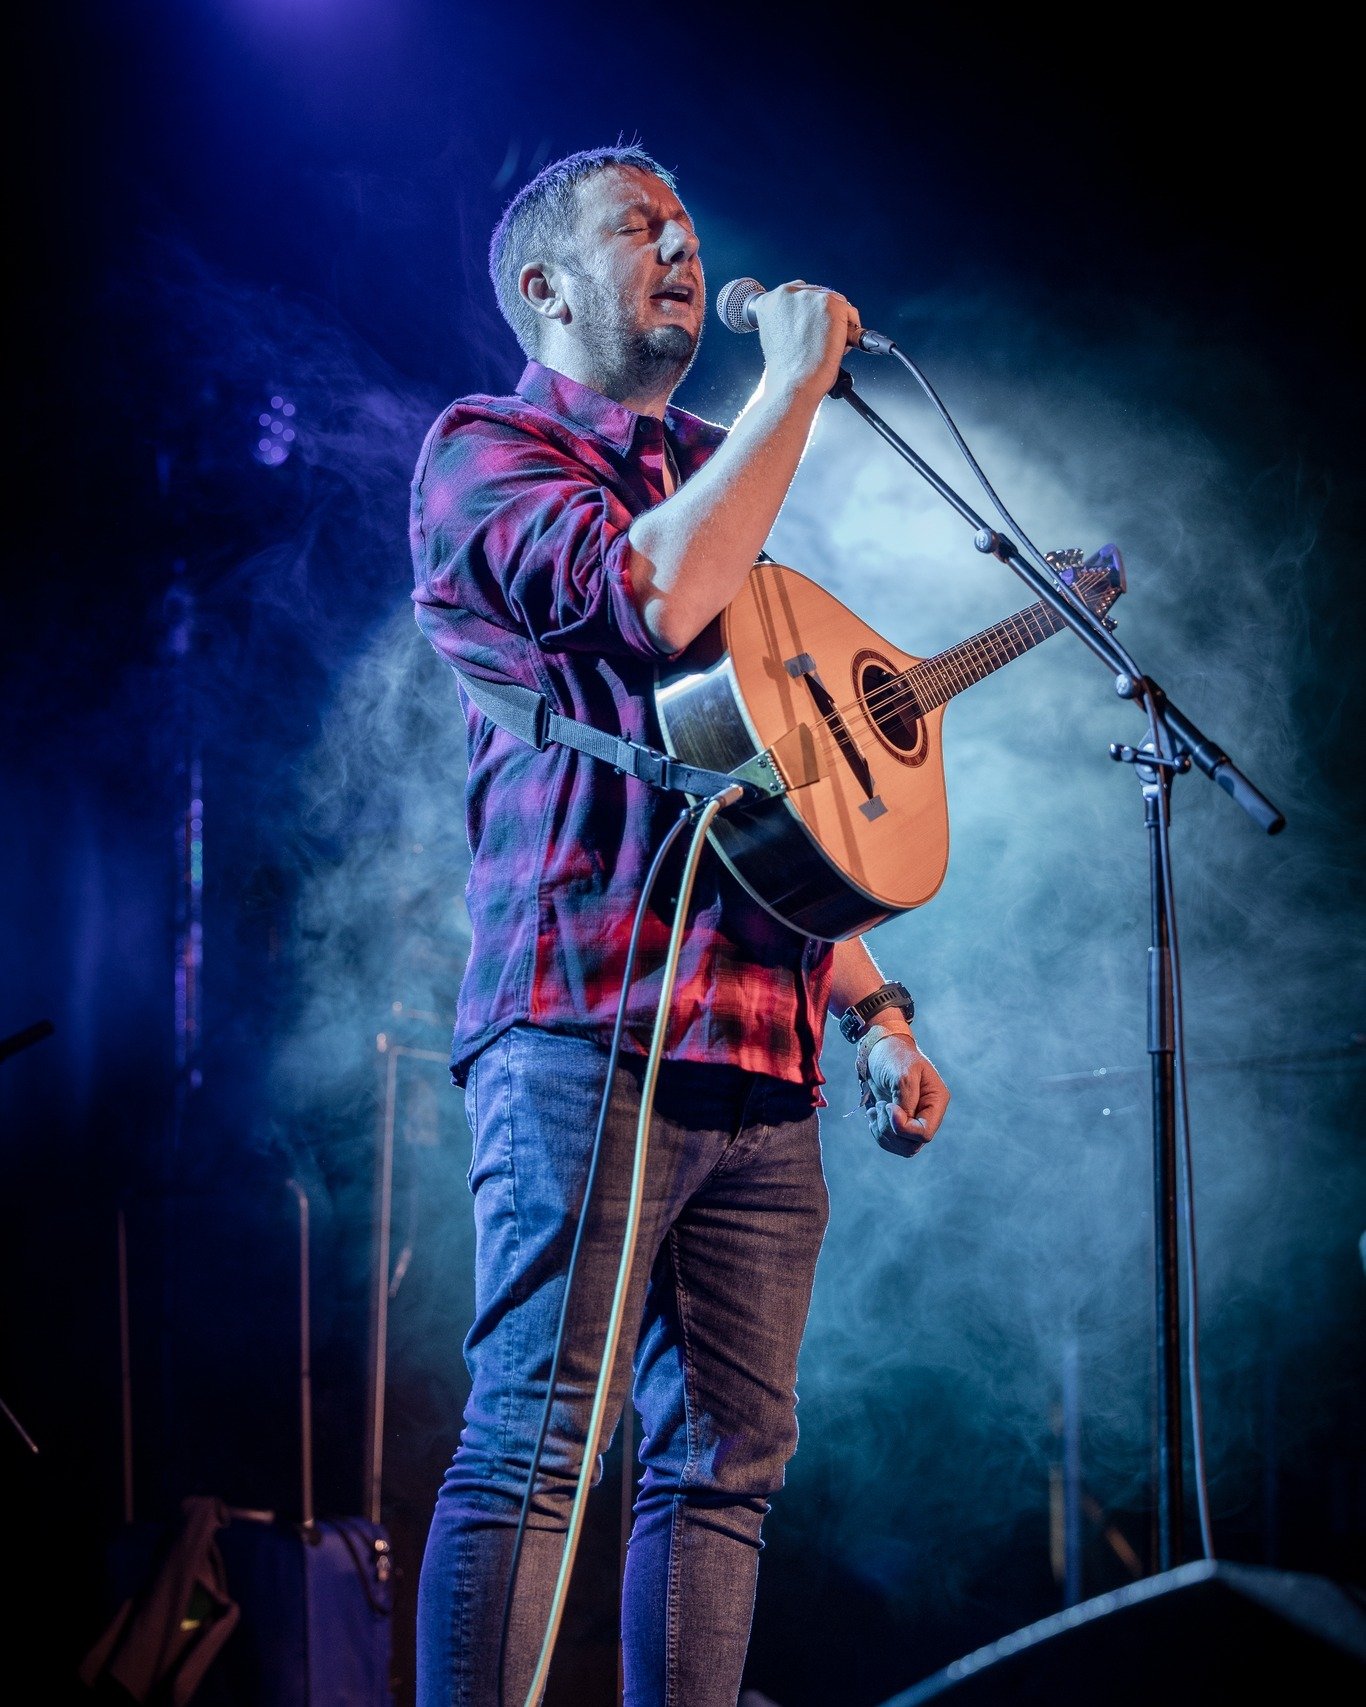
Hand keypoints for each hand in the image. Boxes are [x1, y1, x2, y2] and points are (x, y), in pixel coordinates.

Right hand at [753, 280, 860, 399]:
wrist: (793, 383)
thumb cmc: (785, 370)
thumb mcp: (778, 335)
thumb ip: (789, 319)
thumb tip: (810, 317)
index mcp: (769, 301)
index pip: (797, 295)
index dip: (808, 314)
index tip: (811, 327)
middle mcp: (788, 293)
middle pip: (818, 295)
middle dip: (823, 317)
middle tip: (821, 341)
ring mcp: (810, 297)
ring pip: (835, 303)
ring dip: (837, 323)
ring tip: (828, 345)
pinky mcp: (831, 304)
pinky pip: (850, 313)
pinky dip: (850, 330)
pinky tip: (838, 345)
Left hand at [859, 1031, 949, 1157]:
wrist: (880, 1048)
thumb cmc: (895, 1055)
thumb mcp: (903, 1073)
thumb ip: (906, 1099)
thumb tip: (902, 1122)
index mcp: (936, 1101)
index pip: (925, 1133)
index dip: (904, 1127)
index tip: (889, 1106)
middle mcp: (927, 1114)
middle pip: (912, 1145)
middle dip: (891, 1130)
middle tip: (882, 1105)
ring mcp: (912, 1119)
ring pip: (900, 1147)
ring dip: (882, 1131)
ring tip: (878, 1107)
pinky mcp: (897, 1122)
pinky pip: (888, 1141)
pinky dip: (876, 1130)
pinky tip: (873, 1111)